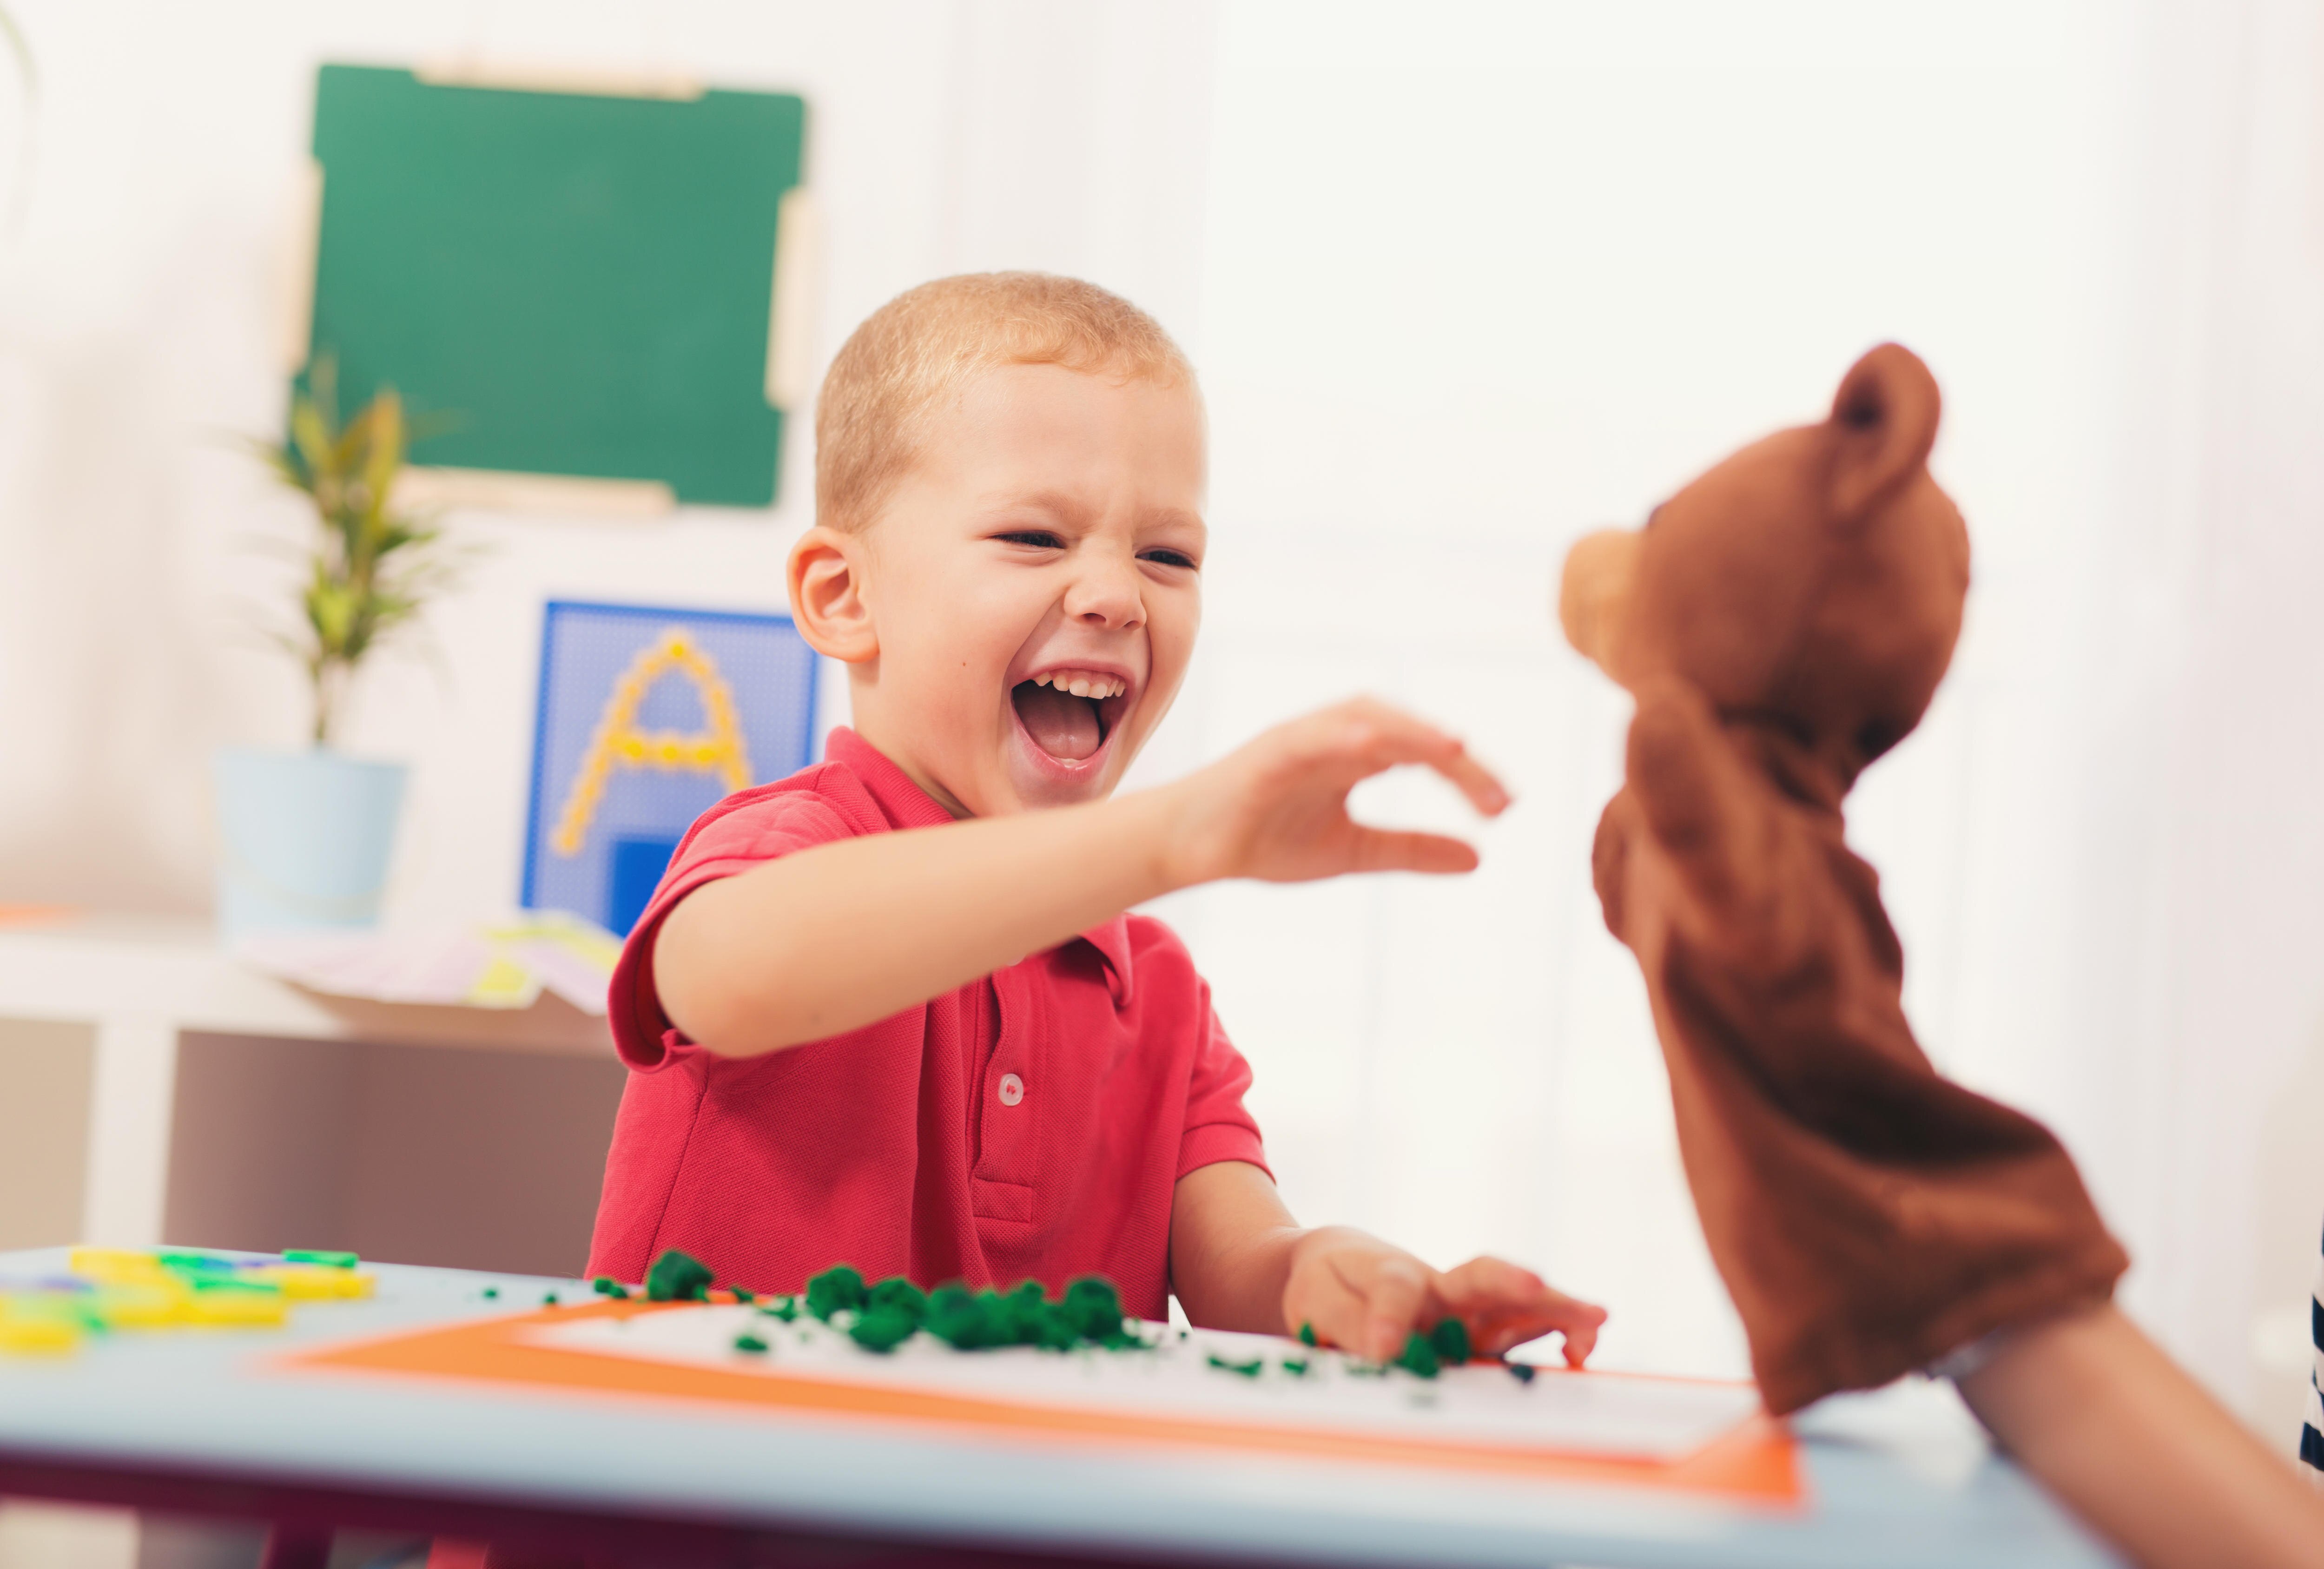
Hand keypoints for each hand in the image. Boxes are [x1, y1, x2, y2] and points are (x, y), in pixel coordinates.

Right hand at [1158, 697, 1508, 888]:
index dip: (1468, 777)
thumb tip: (1479, 857)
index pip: (1425, 755)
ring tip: (1456, 751)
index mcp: (1359, 755)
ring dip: (1413, 732)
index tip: (1504, 809)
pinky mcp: (1269, 752)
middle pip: (1408, 733)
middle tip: (1497, 800)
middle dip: (1455, 761)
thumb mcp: (1354, 851)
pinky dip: (1344, 735)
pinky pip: (1310, 736)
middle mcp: (1337, 737)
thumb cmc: (1265, 839)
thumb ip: (1412, 849)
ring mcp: (1303, 739)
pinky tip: (1376, 745)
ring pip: (1367, 720)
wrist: (1192, 849)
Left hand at [1279, 1228, 1606, 1365]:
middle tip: (1533, 1285)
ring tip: (1591, 1323)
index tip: (1382, 1349)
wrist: (1337, 1270)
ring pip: (1515, 1305)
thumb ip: (1349, 1323)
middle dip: (1508, 1283)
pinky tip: (1577, 1354)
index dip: (1391, 1317)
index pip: (1396, 1287)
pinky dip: (1555, 1336)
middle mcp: (1441, 1289)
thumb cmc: (1328, 1283)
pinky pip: (1523, 1333)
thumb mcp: (1318, 1300)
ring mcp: (1468, 1312)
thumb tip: (1386, 1353)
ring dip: (1554, 1311)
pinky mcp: (1482, 1336)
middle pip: (1480, 1278)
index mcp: (1391, 1274)